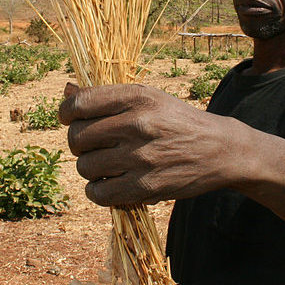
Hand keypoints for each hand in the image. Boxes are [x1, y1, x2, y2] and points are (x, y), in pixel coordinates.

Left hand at [58, 82, 233, 205]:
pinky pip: (99, 193)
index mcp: (135, 97)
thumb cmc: (174, 120)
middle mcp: (136, 124)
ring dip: (89, 168)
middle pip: (77, 137)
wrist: (218, 149)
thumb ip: (106, 96)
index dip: (66, 113)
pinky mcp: (145, 186)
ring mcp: (140, 157)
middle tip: (93, 145)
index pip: (80, 104)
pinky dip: (97, 190)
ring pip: (85, 167)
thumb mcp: (147, 97)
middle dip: (78, 143)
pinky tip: (109, 182)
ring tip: (106, 164)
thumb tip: (66, 92)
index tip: (70, 119)